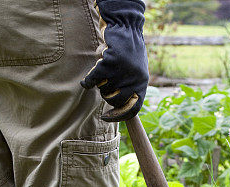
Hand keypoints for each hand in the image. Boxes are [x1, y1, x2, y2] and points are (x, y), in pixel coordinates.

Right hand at [80, 0, 148, 121]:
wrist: (126, 26)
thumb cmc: (129, 50)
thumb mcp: (136, 71)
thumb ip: (131, 87)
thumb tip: (120, 110)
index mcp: (143, 82)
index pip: (133, 108)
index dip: (119, 116)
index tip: (106, 117)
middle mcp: (135, 79)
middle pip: (114, 101)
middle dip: (106, 95)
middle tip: (106, 83)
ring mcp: (122, 71)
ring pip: (103, 89)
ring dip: (100, 82)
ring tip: (105, 69)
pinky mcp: (110, 63)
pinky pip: (93, 80)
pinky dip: (87, 81)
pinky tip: (86, 81)